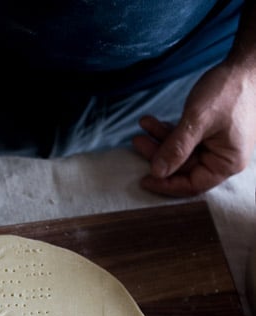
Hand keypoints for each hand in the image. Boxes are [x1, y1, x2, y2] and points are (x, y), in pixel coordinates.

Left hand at [133, 61, 255, 195]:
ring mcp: (215, 146)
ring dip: (160, 141)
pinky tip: (151, 122)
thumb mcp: (198, 120)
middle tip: (137, 141)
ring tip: (141, 129)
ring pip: (180, 153)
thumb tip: (156, 172)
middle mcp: (221, 159)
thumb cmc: (229, 90)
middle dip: (158, 155)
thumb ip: (176, 148)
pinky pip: (184, 140)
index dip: (166, 184)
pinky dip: (168, 132)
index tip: (144, 179)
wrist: (246, 63)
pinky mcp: (209, 134)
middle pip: (183, 168)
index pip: (192, 184)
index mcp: (226, 163)